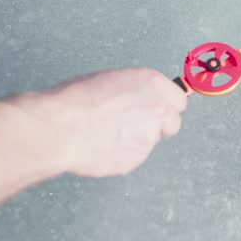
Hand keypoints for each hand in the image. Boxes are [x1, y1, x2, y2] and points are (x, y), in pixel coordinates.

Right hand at [34, 68, 187, 176]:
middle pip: (173, 123)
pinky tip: (102, 147)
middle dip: (159, 125)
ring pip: (152, 141)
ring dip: (138, 139)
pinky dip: (123, 153)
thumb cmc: (78, 97)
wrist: (63, 127)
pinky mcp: (136, 160)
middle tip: (135, 125)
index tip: (154, 109)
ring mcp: (149, 137)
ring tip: (109, 136)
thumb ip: (134, 93)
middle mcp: (158, 110)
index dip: (165, 106)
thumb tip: (136, 102)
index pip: (178, 100)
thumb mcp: (112, 80)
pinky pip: (134, 157)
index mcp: (153, 84)